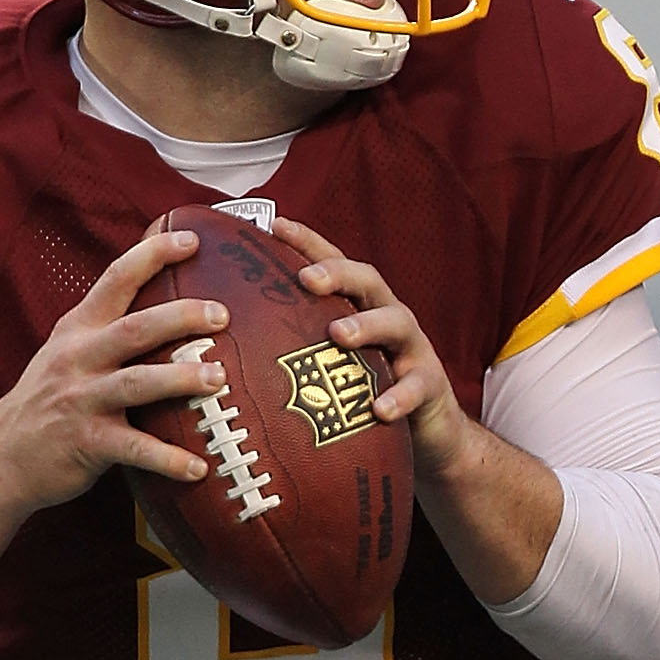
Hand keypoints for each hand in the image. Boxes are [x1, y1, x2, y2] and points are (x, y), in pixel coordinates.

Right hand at [0, 228, 226, 514]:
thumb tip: (167, 307)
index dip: (154, 255)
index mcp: (78, 329)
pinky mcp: (87, 443)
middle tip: (222, 314)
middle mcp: (78, 358)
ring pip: (137, 383)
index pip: (116, 278)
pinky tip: (199, 468)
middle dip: (181, 316)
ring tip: (219, 379)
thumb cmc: (47, 404)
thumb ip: (106, 330)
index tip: (193, 240)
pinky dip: (168, 459)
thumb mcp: (66, 353)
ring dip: (181, 379)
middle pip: (135, 328)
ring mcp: (82, 401)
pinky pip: (135, 449)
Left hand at [274, 218, 476, 482]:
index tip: (275, 225)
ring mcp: (412, 348)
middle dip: (337, 274)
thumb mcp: (331, 367)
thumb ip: (295, 350)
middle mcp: (387, 316)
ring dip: (367, 325)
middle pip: (367, 280)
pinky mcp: (430, 385)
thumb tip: (229, 350)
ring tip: (339, 335)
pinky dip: (399, 396)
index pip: (333, 265)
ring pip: (396, 322)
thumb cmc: (365, 394)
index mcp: (358, 307)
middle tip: (306, 280)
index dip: (308, 243)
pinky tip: (379, 409)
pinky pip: (417, 386)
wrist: (426, 433)